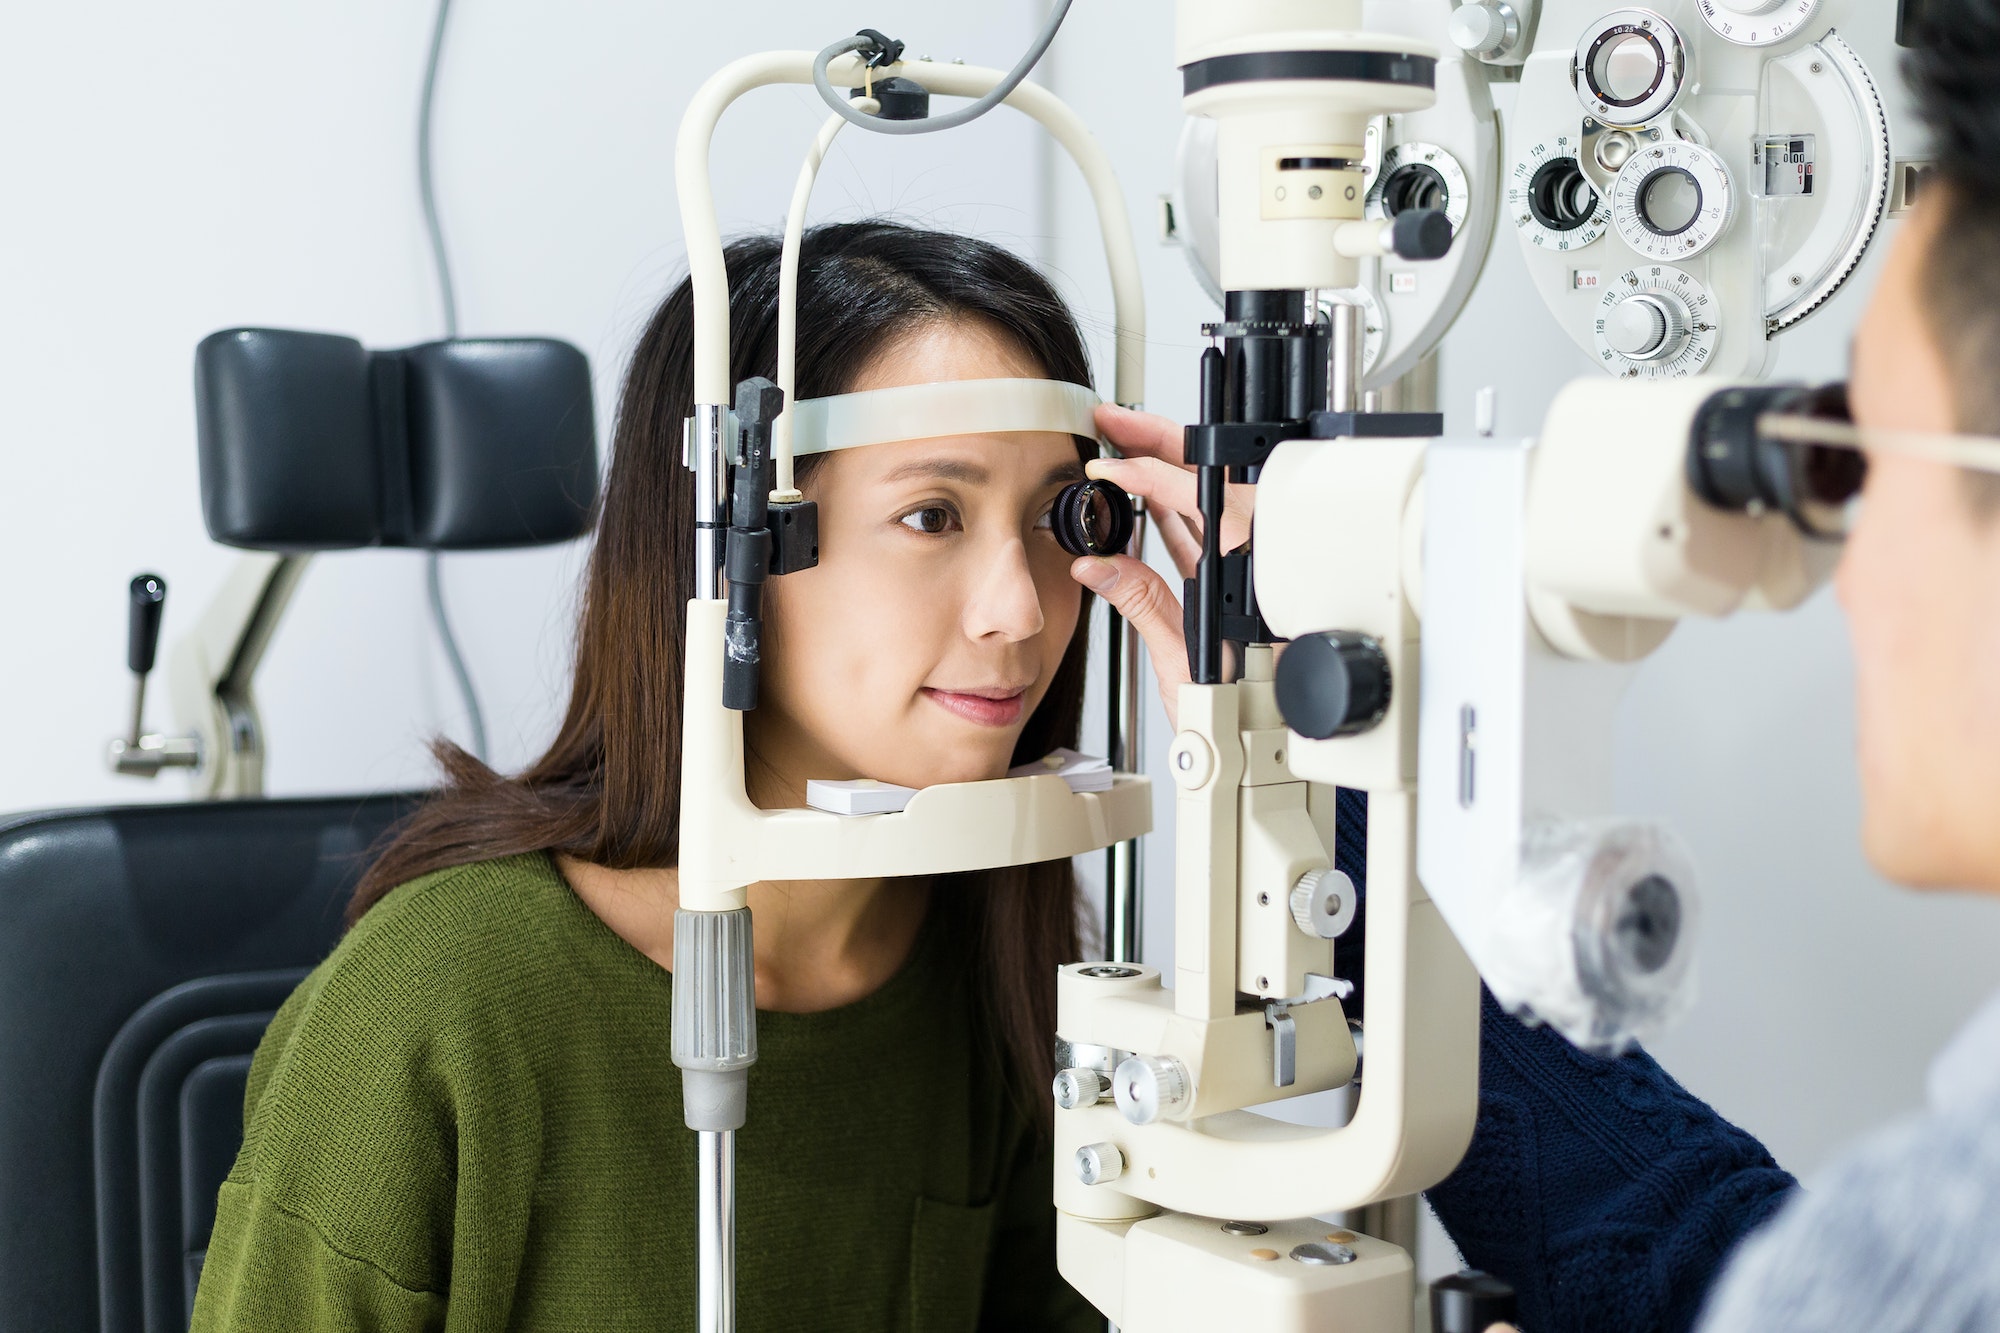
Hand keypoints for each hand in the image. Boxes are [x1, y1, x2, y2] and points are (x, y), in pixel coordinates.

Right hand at [1068, 403, 1257, 730]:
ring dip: (1163, 470)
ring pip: (1204, 503)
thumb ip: (1141, 605)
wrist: (1268, 744)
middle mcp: (1253, 561)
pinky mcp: (1230, 586)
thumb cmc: (1247, 712)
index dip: (1147, 474)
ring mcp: (1244, 570)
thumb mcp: (1183, 661)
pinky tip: (1144, 496)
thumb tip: (1100, 566)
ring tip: (1123, 444)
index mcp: (1248, 568)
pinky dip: (1170, 509)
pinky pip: (1201, 533)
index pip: (1195, 499)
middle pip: (1207, 482)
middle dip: (1159, 443)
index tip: (1109, 466)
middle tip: (1116, 420)